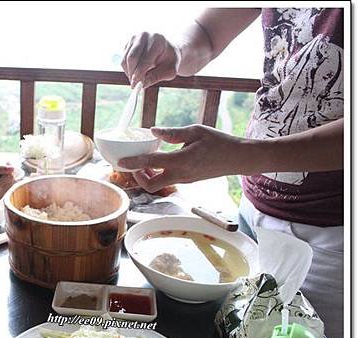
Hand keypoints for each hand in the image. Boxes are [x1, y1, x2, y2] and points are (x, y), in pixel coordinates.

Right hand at [0, 164, 14, 200]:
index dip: (9, 168)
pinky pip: (6, 187)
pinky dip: (3, 181)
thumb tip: (12, 168)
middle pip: (11, 180)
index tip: (6, 161)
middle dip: (8, 172)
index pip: (9, 176)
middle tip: (1, 166)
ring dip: (6, 176)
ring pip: (10, 184)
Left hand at [117, 125, 246, 192]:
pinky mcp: (188, 181)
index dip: (133, 164)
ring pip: (159, 185)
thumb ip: (173, 133)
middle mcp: (180, 175)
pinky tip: (160, 162)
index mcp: (180, 161)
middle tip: (135, 164)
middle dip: (138, 177)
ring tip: (146, 161)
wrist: (238, 158)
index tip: (120, 163)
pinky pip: (168, 181)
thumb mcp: (196, 131)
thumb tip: (153, 131)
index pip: (150, 164)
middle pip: (151, 186)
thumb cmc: (219, 142)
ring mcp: (184, 180)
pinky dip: (159, 174)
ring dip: (148, 176)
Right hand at [121, 32, 178, 87]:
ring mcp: (134, 38)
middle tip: (135, 85)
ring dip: (129, 72)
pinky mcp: (128, 43)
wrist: (167, 49)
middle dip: (132, 73)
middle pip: (131, 58)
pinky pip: (123, 60)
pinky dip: (127, 69)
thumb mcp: (170, 70)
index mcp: (157, 40)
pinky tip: (136, 72)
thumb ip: (157, 77)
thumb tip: (143, 84)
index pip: (144, 59)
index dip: (139, 74)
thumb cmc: (170, 60)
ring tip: (137, 79)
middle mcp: (144, 36)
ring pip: (125, 59)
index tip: (136, 86)